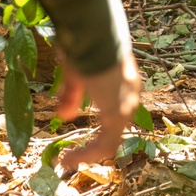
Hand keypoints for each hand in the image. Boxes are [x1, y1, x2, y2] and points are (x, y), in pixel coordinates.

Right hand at [53, 50, 142, 174]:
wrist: (92, 33)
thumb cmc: (84, 45)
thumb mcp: (76, 74)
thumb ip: (72, 96)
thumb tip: (64, 117)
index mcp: (124, 83)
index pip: (114, 112)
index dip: (96, 128)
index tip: (77, 132)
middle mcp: (131, 95)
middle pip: (113, 129)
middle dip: (92, 145)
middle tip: (72, 155)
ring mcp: (127, 104)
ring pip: (110, 139)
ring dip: (87, 153)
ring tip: (67, 161)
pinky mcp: (118, 113)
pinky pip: (106, 143)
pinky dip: (87, 153)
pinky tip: (68, 159)